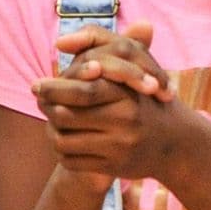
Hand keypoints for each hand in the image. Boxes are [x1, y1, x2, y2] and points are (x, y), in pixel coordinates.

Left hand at [33, 23, 181, 190]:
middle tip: (40, 102)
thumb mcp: (134, 65)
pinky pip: (71, 161)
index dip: (54, 87)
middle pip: (65, 115)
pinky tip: (66, 140)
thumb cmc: (145, 97)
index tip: (35, 85)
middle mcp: (124, 120)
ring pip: (63, 140)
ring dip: (51, 131)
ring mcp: (118, 147)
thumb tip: (60, 41)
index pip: (82, 90)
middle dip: (47, 108)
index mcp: (127, 93)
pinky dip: (62, 151)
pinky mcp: (112, 168)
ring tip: (51, 121)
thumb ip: (99, 43)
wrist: (175, 144)